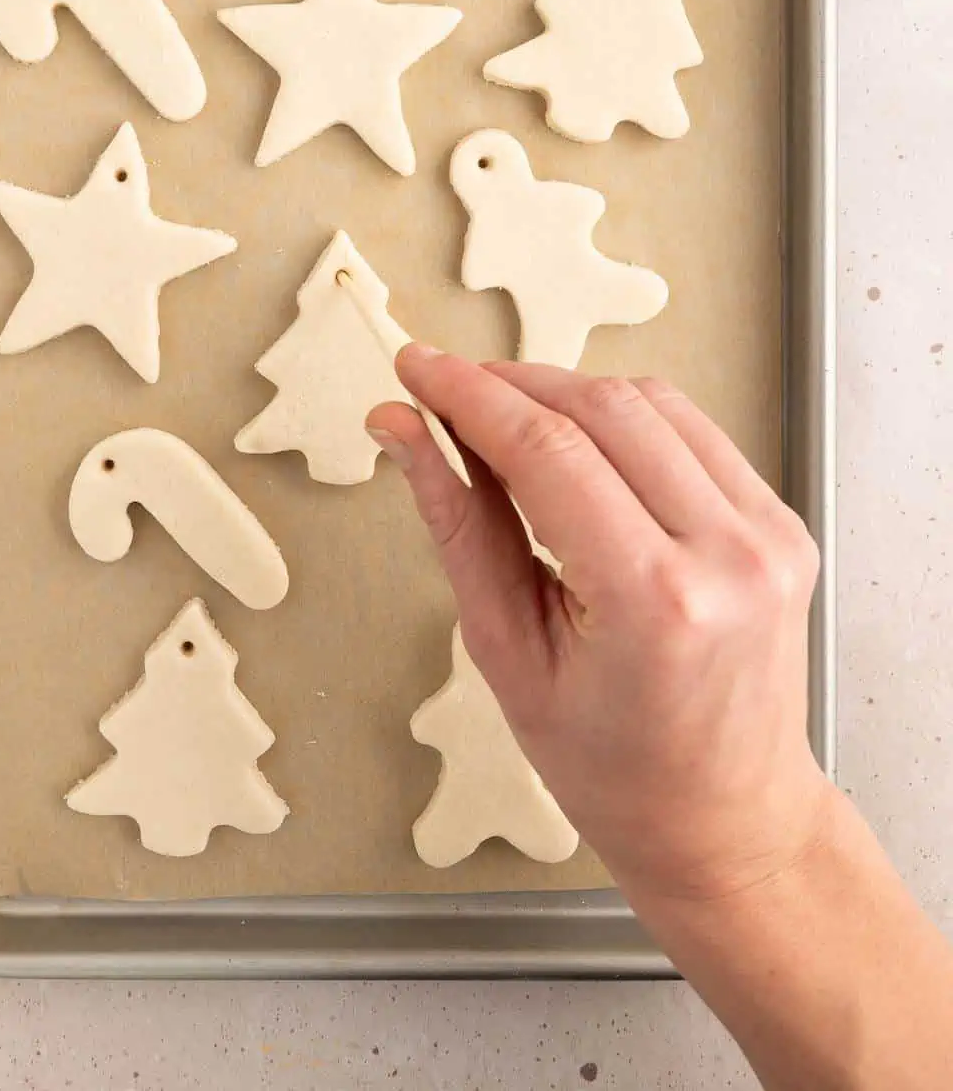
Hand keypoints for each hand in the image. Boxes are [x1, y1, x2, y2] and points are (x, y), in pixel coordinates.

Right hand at [368, 348, 831, 907]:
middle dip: (510, 384)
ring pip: (651, 401)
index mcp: (657, 601)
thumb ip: (459, 524)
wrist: (726, 819)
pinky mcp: (781, 524)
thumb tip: (406, 432)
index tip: (417, 368)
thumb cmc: (617, 770)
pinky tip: (579, 443)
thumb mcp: (509, 654)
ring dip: (566, 393)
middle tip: (444, 390)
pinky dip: (625, 418)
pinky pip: (692, 430)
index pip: (546, 449)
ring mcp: (767, 535)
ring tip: (504, 421)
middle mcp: (728, 555)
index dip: (468, 395)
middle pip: (601, 408)